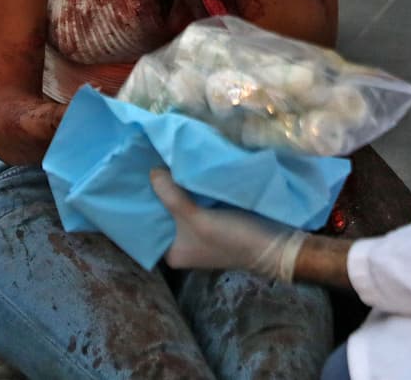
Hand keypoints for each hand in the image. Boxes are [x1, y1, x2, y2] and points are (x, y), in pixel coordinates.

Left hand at [150, 168, 305, 279]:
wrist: (277, 244)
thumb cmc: (233, 238)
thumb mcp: (198, 219)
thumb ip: (172, 196)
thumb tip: (152, 172)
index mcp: (172, 252)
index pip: (147, 225)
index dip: (142, 201)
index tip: (134, 175)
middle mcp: (182, 243)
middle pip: (164, 212)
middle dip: (160, 190)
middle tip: (149, 160)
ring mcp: (199, 231)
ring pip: (180, 205)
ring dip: (177, 186)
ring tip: (166, 159)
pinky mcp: (215, 220)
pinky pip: (196, 201)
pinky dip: (193, 188)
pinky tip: (189, 168)